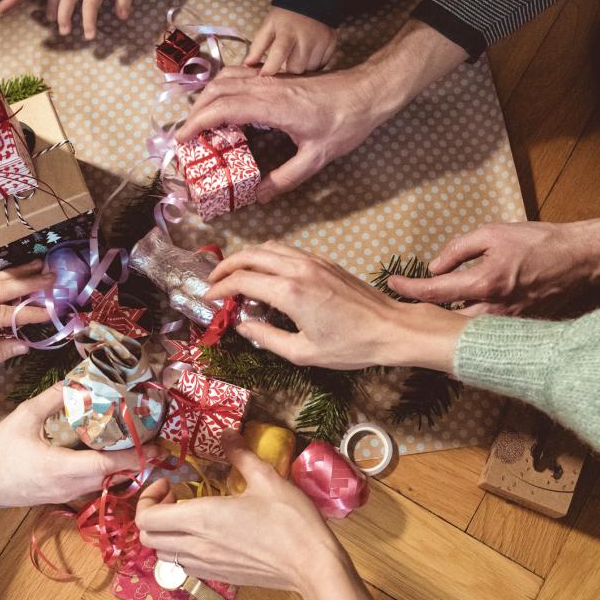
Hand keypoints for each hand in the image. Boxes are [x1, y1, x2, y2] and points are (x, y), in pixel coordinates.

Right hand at [0, 384, 158, 506]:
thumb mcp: (24, 417)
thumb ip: (51, 399)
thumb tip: (74, 381)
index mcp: (63, 468)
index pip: (108, 465)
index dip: (135, 456)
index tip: (156, 446)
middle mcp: (69, 487)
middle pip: (113, 477)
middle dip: (136, 462)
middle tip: (153, 443)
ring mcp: (65, 496)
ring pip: (103, 485)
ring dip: (122, 470)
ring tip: (136, 449)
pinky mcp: (60, 498)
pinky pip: (91, 488)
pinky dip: (105, 475)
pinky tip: (108, 459)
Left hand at [136, 431, 372, 599]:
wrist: (312, 565)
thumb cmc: (290, 520)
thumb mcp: (267, 478)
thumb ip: (240, 454)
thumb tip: (227, 433)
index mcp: (202, 519)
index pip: (147, 519)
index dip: (148, 498)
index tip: (171, 484)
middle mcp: (196, 546)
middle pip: (147, 539)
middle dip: (152, 515)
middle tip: (175, 498)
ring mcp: (207, 566)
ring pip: (163, 556)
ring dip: (165, 535)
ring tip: (188, 516)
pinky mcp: (220, 578)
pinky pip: (184, 566)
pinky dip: (181, 551)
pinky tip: (205, 536)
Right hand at [174, 65, 390, 202]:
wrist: (367, 92)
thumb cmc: (345, 123)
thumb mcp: (316, 159)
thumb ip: (285, 179)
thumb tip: (258, 196)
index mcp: (272, 106)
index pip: (222, 108)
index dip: (197, 123)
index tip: (182, 140)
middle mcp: (266, 86)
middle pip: (216, 90)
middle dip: (195, 112)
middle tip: (186, 137)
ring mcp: (271, 78)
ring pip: (225, 78)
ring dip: (207, 97)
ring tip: (199, 121)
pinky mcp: (277, 76)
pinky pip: (240, 74)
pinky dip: (223, 87)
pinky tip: (224, 105)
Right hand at [206, 241, 467, 371]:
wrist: (391, 328)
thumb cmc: (350, 346)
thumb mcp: (303, 353)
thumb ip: (266, 338)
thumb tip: (242, 326)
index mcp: (289, 292)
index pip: (242, 280)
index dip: (219, 288)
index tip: (208, 298)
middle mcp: (297, 269)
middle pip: (250, 255)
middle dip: (226, 266)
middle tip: (213, 282)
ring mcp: (312, 261)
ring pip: (268, 247)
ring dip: (246, 258)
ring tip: (235, 275)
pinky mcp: (324, 261)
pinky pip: (286, 250)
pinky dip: (267, 256)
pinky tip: (264, 274)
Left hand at [246, 7, 336, 75]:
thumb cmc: (287, 16)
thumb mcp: (269, 25)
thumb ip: (258, 46)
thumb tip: (246, 65)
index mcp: (288, 30)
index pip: (279, 54)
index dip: (270, 68)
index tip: (264, 75)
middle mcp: (307, 37)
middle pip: (297, 68)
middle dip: (288, 70)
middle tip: (283, 65)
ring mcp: (322, 41)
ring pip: (310, 69)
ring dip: (301, 68)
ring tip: (296, 59)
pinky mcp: (332, 44)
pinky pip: (322, 65)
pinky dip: (313, 65)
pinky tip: (308, 56)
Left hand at [387, 213, 599, 315]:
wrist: (579, 259)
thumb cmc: (538, 241)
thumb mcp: (492, 233)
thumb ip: (458, 249)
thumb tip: (433, 266)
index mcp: (484, 283)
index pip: (435, 291)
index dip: (410, 288)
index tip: (392, 284)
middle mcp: (493, 309)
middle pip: (445, 321)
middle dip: (423, 317)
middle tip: (403, 311)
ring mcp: (507, 323)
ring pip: (464, 331)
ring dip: (444, 326)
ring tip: (423, 321)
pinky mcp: (518, 328)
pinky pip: (485, 334)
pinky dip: (467, 331)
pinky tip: (455, 328)